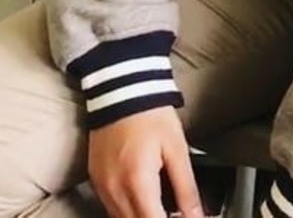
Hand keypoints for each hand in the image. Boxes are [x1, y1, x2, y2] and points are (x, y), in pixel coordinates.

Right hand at [88, 107, 203, 217]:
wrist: (121, 88)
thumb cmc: (150, 114)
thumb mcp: (177, 148)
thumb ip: (187, 188)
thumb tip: (197, 216)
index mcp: (137, 182)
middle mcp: (114, 190)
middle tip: (175, 213)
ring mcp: (102, 187)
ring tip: (162, 207)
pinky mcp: (95, 180)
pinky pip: (111, 208)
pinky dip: (128, 211)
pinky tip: (144, 199)